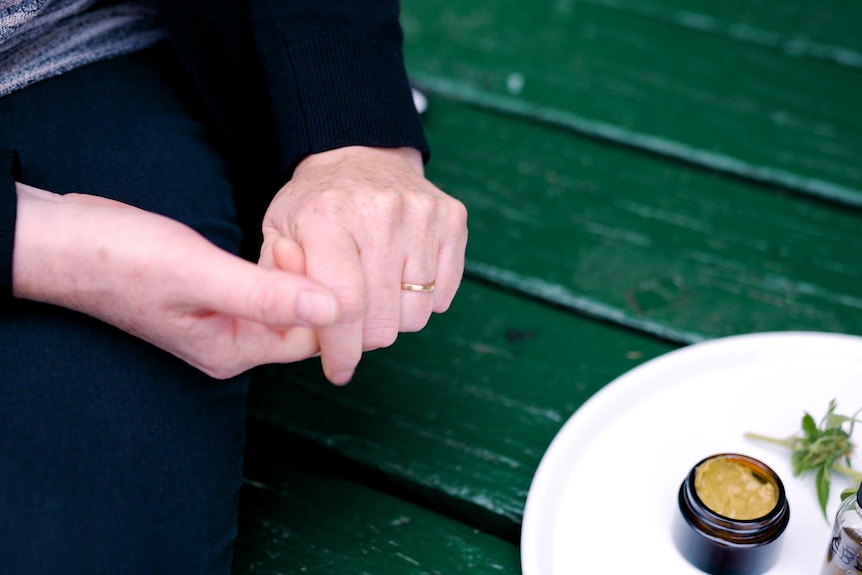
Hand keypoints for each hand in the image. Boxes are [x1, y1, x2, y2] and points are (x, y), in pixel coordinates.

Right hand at [13, 183, 340, 378]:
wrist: (66, 241)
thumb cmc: (123, 259)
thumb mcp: (199, 274)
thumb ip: (264, 295)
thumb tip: (334, 310)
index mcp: (233, 351)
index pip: (310, 338)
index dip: (318, 296)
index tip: (294, 250)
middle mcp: (233, 344)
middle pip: (302, 323)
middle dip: (311, 284)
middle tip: (296, 237)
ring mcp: (224, 321)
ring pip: (285, 303)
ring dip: (295, 273)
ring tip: (289, 235)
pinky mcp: (216, 296)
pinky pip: (265, 288)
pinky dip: (276, 267)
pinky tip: (274, 242)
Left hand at [259, 146, 467, 384]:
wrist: (361, 154)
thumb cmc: (315, 206)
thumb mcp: (277, 233)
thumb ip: (277, 282)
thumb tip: (297, 326)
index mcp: (327, 218)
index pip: (344, 307)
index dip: (342, 351)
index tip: (338, 370)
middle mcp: (380, 214)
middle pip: (384, 319)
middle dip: (365, 338)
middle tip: (352, 328)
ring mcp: (422, 215)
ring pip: (417, 313)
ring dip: (394, 318)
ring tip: (376, 294)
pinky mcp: (452, 219)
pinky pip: (443, 295)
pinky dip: (423, 300)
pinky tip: (401, 277)